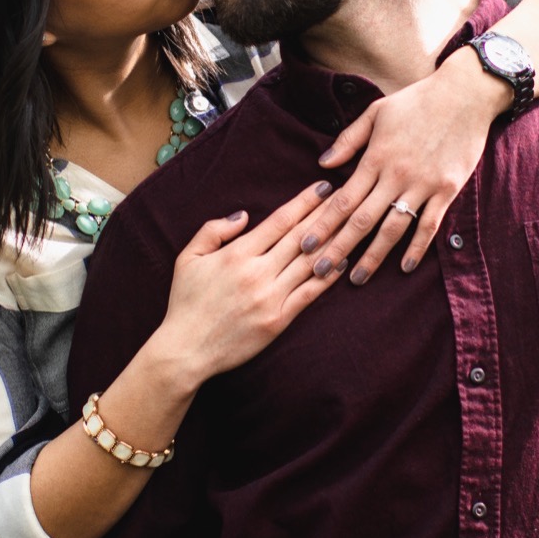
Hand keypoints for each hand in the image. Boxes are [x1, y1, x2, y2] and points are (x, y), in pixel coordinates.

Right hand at [155, 181, 343, 384]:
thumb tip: (244, 216)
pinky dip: (327, 278)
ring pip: (310, 264)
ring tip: (353, 225)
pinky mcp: (278, 320)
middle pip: (301, 237)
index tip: (322, 188)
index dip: (304, 202)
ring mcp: (270, 297)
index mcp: (237, 254)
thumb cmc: (186, 302)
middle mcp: (257, 272)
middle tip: (348, 197)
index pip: (280, 221)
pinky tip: (341, 263)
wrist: (186, 349)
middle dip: (326, 215)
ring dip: (333, 242)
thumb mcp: (188, 258)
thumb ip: (214, 230)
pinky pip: (308, 294)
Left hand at [300, 49, 503, 285]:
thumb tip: (322, 164)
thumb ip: (348, 140)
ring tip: (357, 278)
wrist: (464, 95)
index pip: (343, 199)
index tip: (307, 246)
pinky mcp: (447, 190)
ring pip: (393, 229)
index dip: (323, 224)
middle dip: (339, 248)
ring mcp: (423, 185)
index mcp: (375, 157)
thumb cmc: (417, 101)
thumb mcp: (376, 113)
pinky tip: (405, 266)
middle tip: (320, 272)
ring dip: (373, 257)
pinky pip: (429, 225)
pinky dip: (416, 248)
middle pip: (362, 220)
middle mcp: (396, 175)